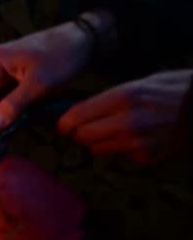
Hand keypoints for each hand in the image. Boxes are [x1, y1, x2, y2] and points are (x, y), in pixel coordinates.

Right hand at [0, 11, 113, 129]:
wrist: (85, 40)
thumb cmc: (62, 57)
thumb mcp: (38, 85)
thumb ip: (13, 105)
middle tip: (14, 122)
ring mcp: (7, 67)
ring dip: (7, 108)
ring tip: (25, 114)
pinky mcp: (18, 72)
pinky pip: (8, 91)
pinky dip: (16, 102)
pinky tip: (30, 106)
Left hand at [58, 69, 192, 163]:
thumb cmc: (175, 90)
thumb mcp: (141, 83)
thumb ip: (109, 98)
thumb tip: (78, 112)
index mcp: (124, 97)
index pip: (76, 116)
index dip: (65, 122)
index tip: (64, 124)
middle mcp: (127, 121)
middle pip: (82, 136)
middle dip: (80, 133)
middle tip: (85, 127)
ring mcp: (137, 142)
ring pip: (97, 149)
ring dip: (98, 142)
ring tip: (114, 130)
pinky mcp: (146, 157)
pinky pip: (120, 155)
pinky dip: (122, 148)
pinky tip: (137, 137)